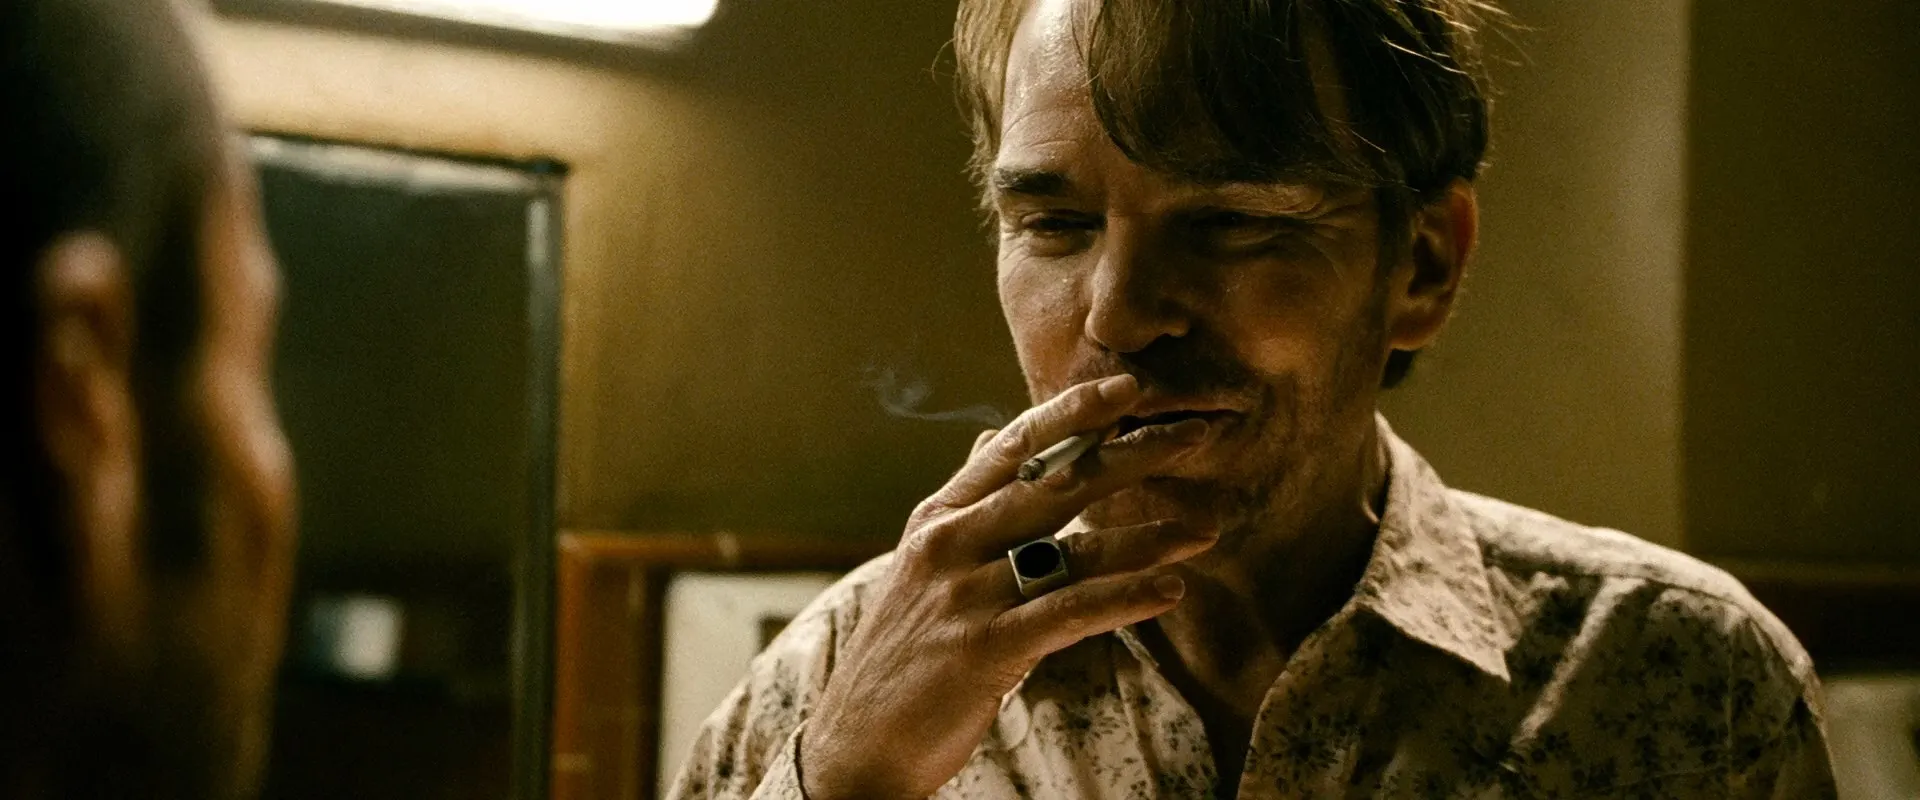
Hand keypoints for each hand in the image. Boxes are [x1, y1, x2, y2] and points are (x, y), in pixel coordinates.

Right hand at [798, 374, 1218, 799]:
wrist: (859, 740)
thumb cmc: (904, 652)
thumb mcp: (921, 562)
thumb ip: (966, 501)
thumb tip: (991, 438)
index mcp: (939, 517)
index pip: (1014, 448)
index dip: (1073, 413)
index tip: (1128, 388)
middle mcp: (951, 544)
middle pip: (1055, 484)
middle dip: (1130, 455)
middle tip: (1195, 434)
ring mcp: (966, 594)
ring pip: (1074, 549)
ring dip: (1148, 537)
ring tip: (1205, 531)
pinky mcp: (985, 648)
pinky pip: (1070, 612)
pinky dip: (1125, 598)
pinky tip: (1170, 590)